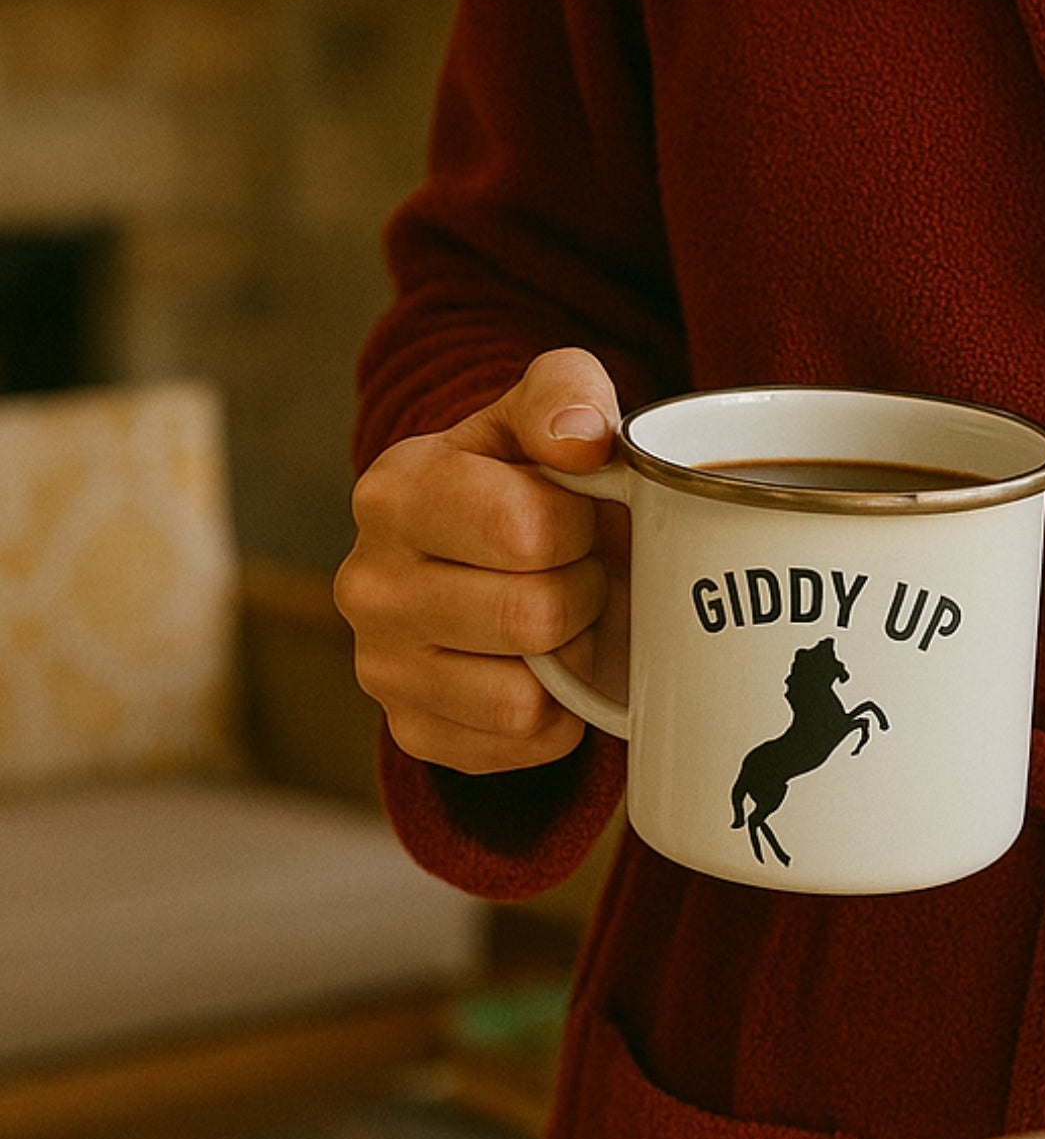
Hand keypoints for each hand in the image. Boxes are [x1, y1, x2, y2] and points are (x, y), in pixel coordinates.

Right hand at [335, 347, 627, 773]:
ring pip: (523, 696)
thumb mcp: (544, 419)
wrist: (488, 567)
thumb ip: (567, 394)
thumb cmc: (526, 486)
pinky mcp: (413, 731)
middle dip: (583, 596)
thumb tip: (580, 437)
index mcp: (394, 493)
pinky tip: (543, 672)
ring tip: (559, 622)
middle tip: (578, 576)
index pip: (523, 528)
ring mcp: (381, 667)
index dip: (580, 528)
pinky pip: (522, 743)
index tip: (575, 519)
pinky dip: (556, 716)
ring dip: (570, 662)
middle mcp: (367, 584)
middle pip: (533, 617)